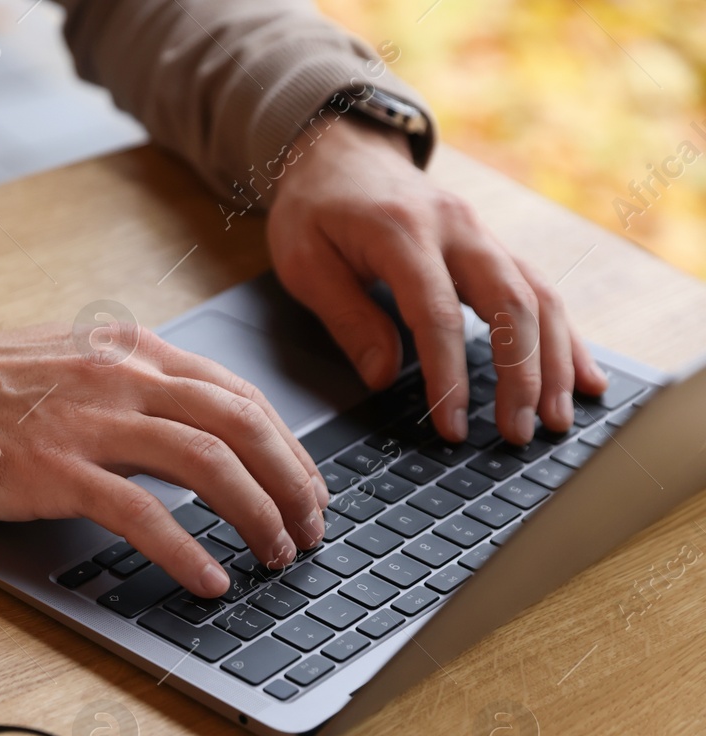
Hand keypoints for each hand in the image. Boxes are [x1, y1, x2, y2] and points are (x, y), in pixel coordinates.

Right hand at [0, 326, 330, 597]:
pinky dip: (185, 551)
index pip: (236, 393)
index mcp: (128, 348)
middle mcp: (120, 375)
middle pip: (241, 424)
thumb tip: (188, 429)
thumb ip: (129, 384)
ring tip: (276, 554)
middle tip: (310, 528)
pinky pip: (141, 514)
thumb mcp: (66, 361)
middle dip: (292, 481)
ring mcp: (88, 421)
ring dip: (256, 514)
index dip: (285, 445)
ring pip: (208, 463)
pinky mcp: (54, 470)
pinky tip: (207, 580)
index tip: (305, 485)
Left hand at [267, 118, 606, 444]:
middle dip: (521, 374)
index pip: (437, 314)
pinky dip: (564, 337)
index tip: (453, 425)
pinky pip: (540, 290)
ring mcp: (483, 234)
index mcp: (403, 232)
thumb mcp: (304, 262)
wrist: (338, 151)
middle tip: (519, 433)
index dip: (449, 375)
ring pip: (538, 297)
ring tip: (556, 418)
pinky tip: (582, 378)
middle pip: (510, 303)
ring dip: (554, 362)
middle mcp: (457, 228)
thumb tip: (384, 378)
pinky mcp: (493, 246)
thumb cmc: (316, 208)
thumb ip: (347, 318)